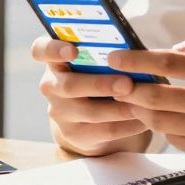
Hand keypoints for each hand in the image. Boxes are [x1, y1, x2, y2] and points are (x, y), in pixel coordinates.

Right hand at [31, 37, 149, 155]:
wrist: (91, 114)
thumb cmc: (99, 73)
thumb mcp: (96, 60)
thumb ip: (106, 52)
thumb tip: (133, 49)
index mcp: (55, 59)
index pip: (41, 50)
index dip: (53, 49)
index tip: (72, 50)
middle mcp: (52, 85)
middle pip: (69, 86)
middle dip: (100, 85)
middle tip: (127, 83)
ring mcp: (60, 112)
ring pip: (88, 112)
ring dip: (118, 108)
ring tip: (143, 102)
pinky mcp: (74, 135)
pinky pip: (103, 131)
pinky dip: (126, 125)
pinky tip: (144, 119)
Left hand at [107, 28, 184, 166]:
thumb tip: (174, 48)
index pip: (167, 64)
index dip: (136, 61)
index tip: (114, 58)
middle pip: (156, 96)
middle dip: (130, 89)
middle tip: (116, 83)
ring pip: (160, 121)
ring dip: (140, 111)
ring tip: (131, 101)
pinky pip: (175, 139)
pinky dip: (162, 128)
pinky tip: (158, 119)